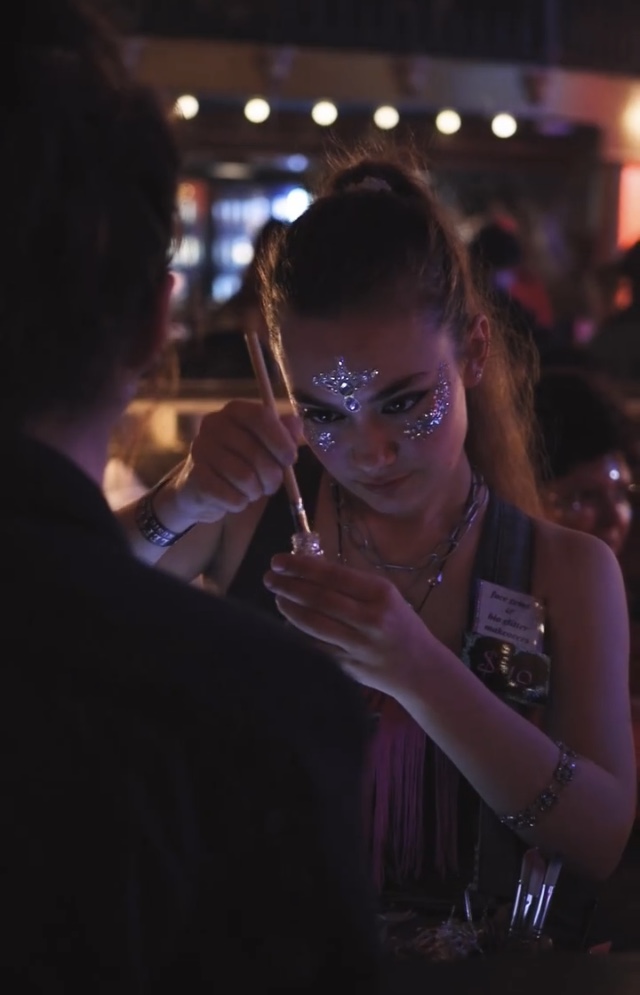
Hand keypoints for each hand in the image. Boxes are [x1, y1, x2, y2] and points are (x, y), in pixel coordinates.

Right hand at [167, 400, 301, 523]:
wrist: (200, 488)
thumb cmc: (240, 461)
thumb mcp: (265, 445)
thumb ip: (284, 433)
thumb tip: (296, 426)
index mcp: (234, 410)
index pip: (261, 417)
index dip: (280, 440)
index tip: (291, 459)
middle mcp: (213, 424)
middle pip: (255, 452)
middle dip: (272, 475)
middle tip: (272, 484)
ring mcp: (200, 449)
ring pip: (244, 477)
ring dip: (256, 491)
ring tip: (253, 491)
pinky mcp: (194, 477)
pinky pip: (230, 496)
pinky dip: (240, 502)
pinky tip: (236, 498)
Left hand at [264, 553, 433, 697]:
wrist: (420, 669)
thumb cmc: (400, 624)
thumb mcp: (386, 595)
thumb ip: (352, 583)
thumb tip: (307, 567)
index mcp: (381, 593)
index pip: (332, 576)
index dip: (301, 566)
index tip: (279, 560)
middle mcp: (370, 619)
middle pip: (319, 599)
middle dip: (288, 586)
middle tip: (269, 577)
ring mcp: (358, 646)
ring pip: (312, 624)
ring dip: (288, 608)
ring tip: (277, 596)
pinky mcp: (348, 667)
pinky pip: (314, 647)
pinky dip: (295, 633)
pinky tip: (286, 623)